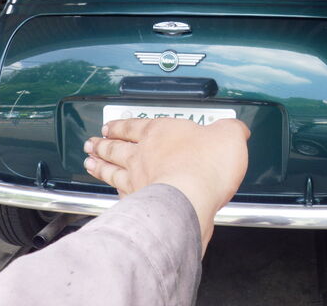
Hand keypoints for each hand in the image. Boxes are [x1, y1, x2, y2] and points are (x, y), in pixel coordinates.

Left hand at [83, 118, 249, 252]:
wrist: (192, 197)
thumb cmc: (206, 165)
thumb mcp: (229, 136)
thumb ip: (231, 130)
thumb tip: (237, 128)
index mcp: (161, 131)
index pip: (134, 125)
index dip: (122, 124)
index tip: (112, 125)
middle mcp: (143, 154)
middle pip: (116, 146)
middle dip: (103, 143)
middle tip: (92, 142)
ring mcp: (138, 179)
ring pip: (111, 169)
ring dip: (99, 165)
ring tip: (89, 162)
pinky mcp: (139, 202)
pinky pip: (118, 195)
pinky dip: (110, 192)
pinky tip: (108, 193)